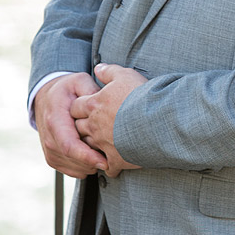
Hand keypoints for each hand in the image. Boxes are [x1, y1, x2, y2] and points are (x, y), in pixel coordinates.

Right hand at [35, 72, 106, 177]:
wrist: (47, 98)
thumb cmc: (67, 90)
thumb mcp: (78, 81)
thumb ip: (90, 90)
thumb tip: (103, 101)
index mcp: (55, 120)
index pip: (69, 145)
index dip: (88, 157)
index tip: (106, 161)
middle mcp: (49, 138)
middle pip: (73, 160)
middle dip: (95, 163)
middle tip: (115, 157)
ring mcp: (49, 150)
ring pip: (74, 168)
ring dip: (93, 166)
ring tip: (107, 155)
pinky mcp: (53, 158)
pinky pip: (73, 171)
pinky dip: (87, 168)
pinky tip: (97, 157)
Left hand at [70, 63, 146, 177]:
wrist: (158, 118)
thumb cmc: (141, 95)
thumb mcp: (125, 75)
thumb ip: (109, 72)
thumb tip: (98, 68)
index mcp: (94, 105)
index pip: (76, 107)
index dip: (79, 107)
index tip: (85, 108)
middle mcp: (95, 125)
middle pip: (79, 128)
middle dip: (82, 127)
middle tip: (92, 126)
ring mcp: (104, 143)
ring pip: (89, 147)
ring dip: (92, 146)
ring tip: (101, 144)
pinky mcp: (117, 158)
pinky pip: (107, 166)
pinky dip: (109, 166)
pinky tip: (114, 164)